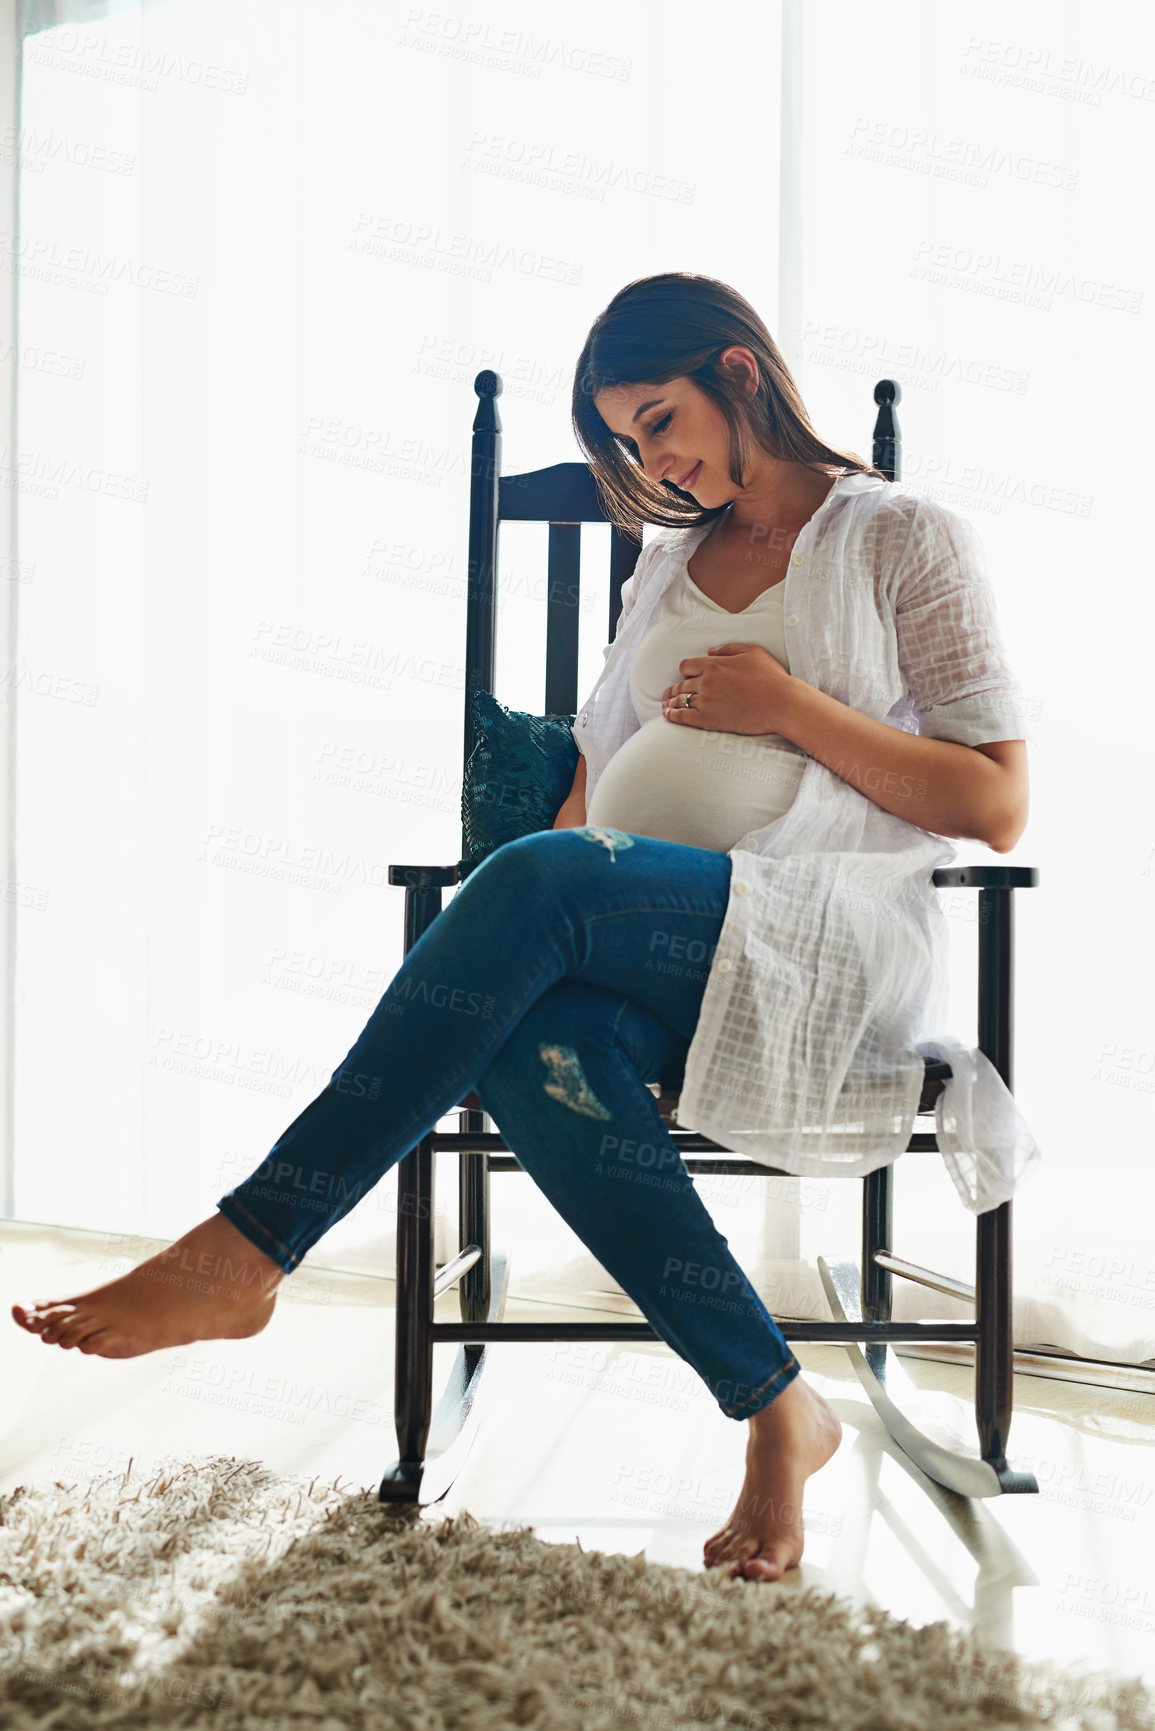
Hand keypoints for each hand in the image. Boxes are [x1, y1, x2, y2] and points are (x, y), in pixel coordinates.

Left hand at [661, 643, 798, 735]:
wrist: (782, 703)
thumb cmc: (772, 677)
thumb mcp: (753, 652)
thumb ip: (728, 649)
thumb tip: (710, 649)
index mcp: (714, 664)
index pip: (686, 666)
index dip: (685, 672)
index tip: (687, 677)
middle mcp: (706, 681)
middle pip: (680, 684)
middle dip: (674, 689)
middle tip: (668, 694)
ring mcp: (706, 701)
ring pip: (679, 700)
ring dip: (670, 702)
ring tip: (665, 705)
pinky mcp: (708, 719)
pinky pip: (682, 716)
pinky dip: (672, 715)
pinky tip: (668, 716)